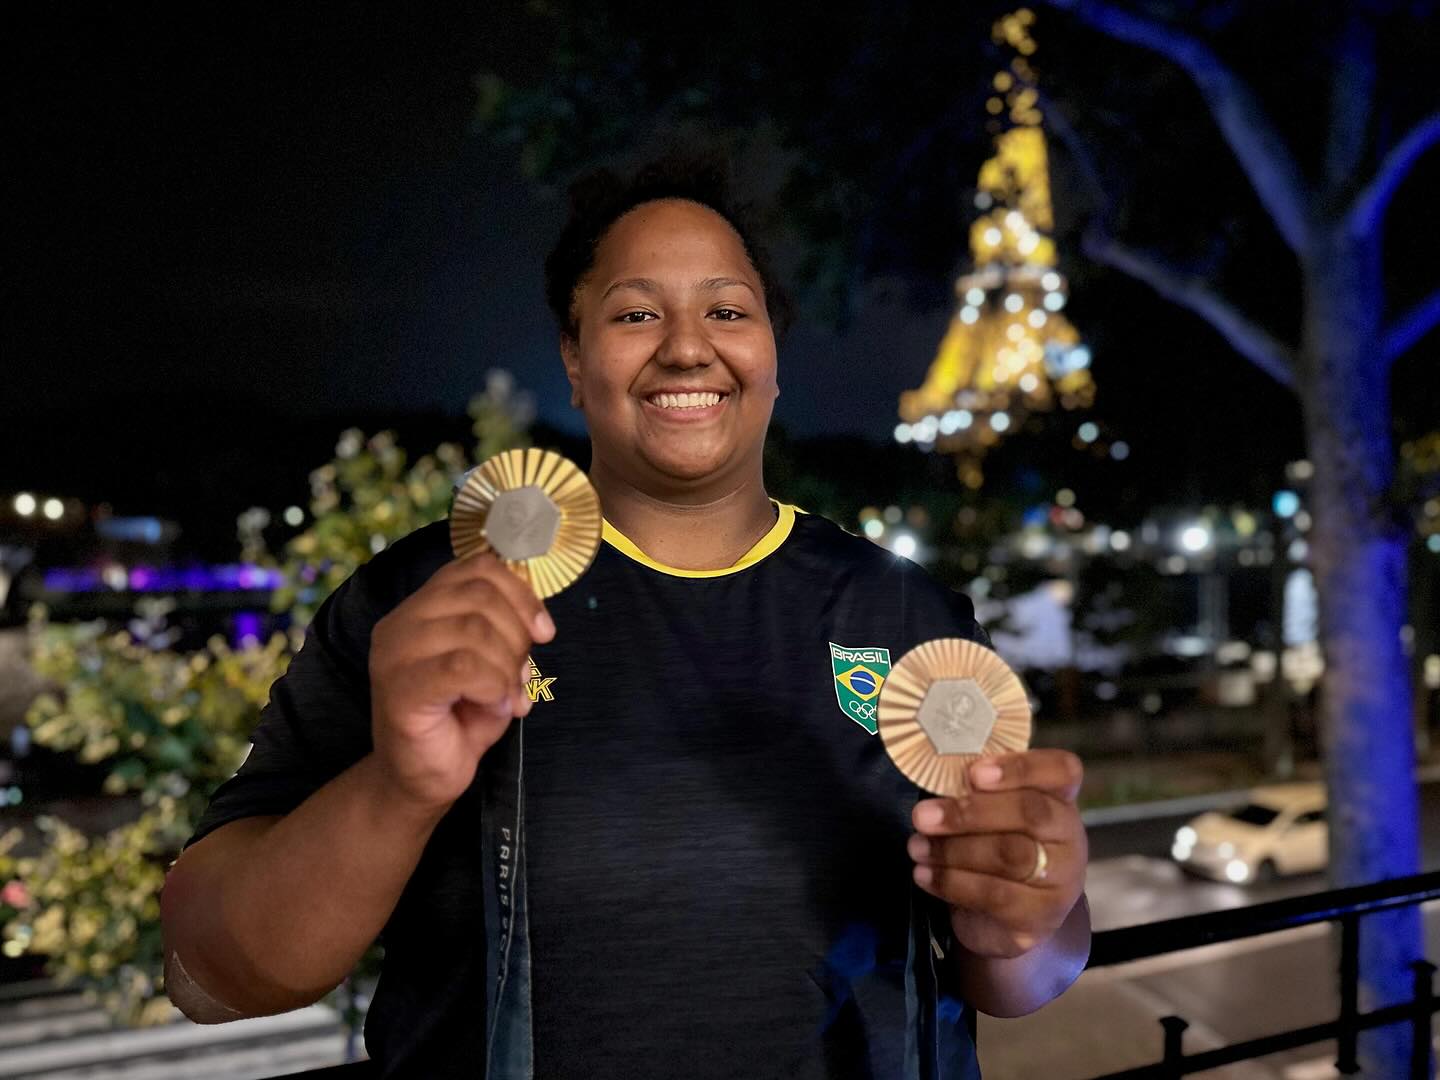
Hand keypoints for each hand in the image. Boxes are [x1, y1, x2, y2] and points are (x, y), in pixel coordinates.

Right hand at [369, 552, 554, 811]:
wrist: (422, 778)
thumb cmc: (459, 718)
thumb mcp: (493, 664)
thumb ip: (508, 633)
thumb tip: (538, 624)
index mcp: (422, 607)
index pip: (478, 568)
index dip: (520, 593)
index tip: (544, 632)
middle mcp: (401, 622)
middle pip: (480, 594)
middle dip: (517, 635)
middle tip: (521, 675)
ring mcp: (394, 654)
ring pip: (473, 629)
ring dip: (507, 666)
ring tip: (507, 695)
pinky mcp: (399, 688)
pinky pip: (462, 667)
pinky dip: (493, 685)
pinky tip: (494, 705)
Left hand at [907, 750, 1087, 959]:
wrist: (1004, 919)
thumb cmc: (993, 846)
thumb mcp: (989, 813)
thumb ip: (976, 791)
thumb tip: (936, 774)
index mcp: (1059, 797)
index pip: (1061, 771)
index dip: (1020, 768)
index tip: (974, 773)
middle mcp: (1069, 836)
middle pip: (1030, 813)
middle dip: (970, 812)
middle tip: (923, 816)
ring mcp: (1061, 879)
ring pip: (1010, 855)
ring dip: (953, 850)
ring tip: (916, 846)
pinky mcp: (1040, 916)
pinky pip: (995, 895)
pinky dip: (951, 882)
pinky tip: (924, 874)